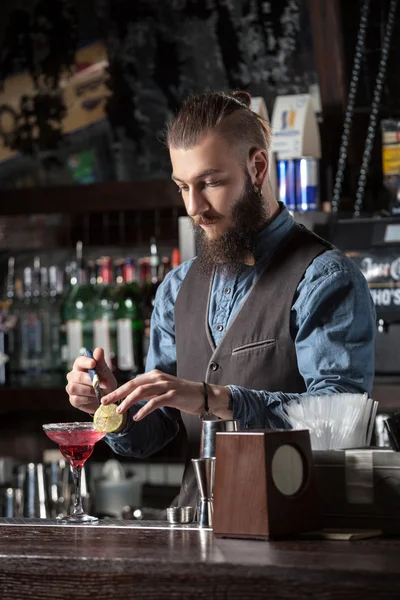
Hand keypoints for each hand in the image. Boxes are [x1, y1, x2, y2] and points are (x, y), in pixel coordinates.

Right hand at [66, 347, 116, 414]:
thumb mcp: (106, 373)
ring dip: (88, 390)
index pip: (79, 361)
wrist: (107, 399)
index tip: (93, 363)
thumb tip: (98, 349)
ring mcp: (71, 388)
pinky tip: (94, 398)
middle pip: (76, 376)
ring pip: (74, 387)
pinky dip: (87, 399)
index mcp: (81, 366)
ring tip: (98, 392)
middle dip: (89, 379)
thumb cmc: (105, 383)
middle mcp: (73, 376)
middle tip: (99, 382)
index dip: (85, 362)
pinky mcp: (73, 400)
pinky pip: (76, 399)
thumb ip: (101, 362)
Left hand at [101, 369, 232, 420]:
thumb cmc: (181, 395)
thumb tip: (130, 399)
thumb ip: (148, 392)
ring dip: (128, 401)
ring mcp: (166, 385)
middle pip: (133, 384)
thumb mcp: (161, 390)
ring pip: (142, 392)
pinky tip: (138, 417)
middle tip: (105, 402)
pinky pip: (155, 402)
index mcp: (153, 375)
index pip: (131, 382)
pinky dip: (144, 409)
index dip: (117, 390)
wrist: (202, 396)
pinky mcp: (173, 395)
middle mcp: (158, 377)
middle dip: (117, 394)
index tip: (106, 397)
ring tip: (119, 411)